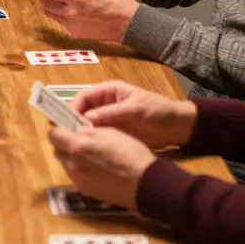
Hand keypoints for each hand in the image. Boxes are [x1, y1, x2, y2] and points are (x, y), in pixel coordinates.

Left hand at [33, 0, 137, 42]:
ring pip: (51, 13)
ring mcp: (72, 24)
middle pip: (45, 2)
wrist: (127, 23)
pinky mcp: (75, 33)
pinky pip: (61, 21)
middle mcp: (71, 12)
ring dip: (50, 4)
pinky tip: (70, 8)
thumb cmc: (116, 0)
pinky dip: (61, 13)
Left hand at [48, 125, 155, 210]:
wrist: (145, 183)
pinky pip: (75, 175)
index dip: (58, 127)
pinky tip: (95, 167)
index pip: (53, 134)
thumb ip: (88, 130)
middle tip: (77, 136)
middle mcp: (72, 164)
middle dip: (63, 141)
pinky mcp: (85, 190)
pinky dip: (79, 168)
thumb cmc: (130, 153)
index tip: (65, 124)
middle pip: (57, 149)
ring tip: (88, 152)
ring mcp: (78, 180)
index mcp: (77, 146)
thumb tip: (76, 129)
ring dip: (71, 155)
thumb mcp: (110, 132)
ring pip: (65, 163)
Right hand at [71, 80, 197, 149]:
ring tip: (73, 145)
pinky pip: (97, 136)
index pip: (83, 97)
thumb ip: (112, 113)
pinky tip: (86, 151)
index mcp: (108, 92)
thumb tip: (86, 118)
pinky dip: (91, 142)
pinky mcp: (114, 133)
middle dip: (73, 122)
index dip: (72, 107)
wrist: (178, 127)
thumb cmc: (158, 111)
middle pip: (82, 111)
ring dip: (80, 133)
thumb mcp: (136, 109)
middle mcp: (105, 104)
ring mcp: (109, 120)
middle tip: (66, 136)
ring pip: (87, 125)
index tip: (66, 122)